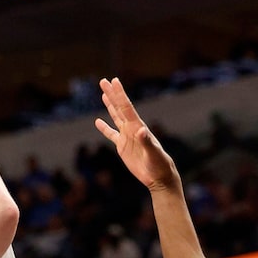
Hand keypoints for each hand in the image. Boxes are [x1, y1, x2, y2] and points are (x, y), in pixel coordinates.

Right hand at [94, 77, 179, 191]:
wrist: (159, 176)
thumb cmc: (159, 164)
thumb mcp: (153, 153)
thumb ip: (147, 141)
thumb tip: (141, 130)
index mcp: (138, 127)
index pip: (127, 107)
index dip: (120, 94)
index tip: (114, 81)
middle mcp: (132, 129)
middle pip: (119, 108)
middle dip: (112, 94)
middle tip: (104, 81)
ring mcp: (127, 137)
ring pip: (116, 117)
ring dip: (110, 105)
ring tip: (103, 93)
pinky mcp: (123, 146)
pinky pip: (111, 135)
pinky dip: (104, 128)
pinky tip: (98, 121)